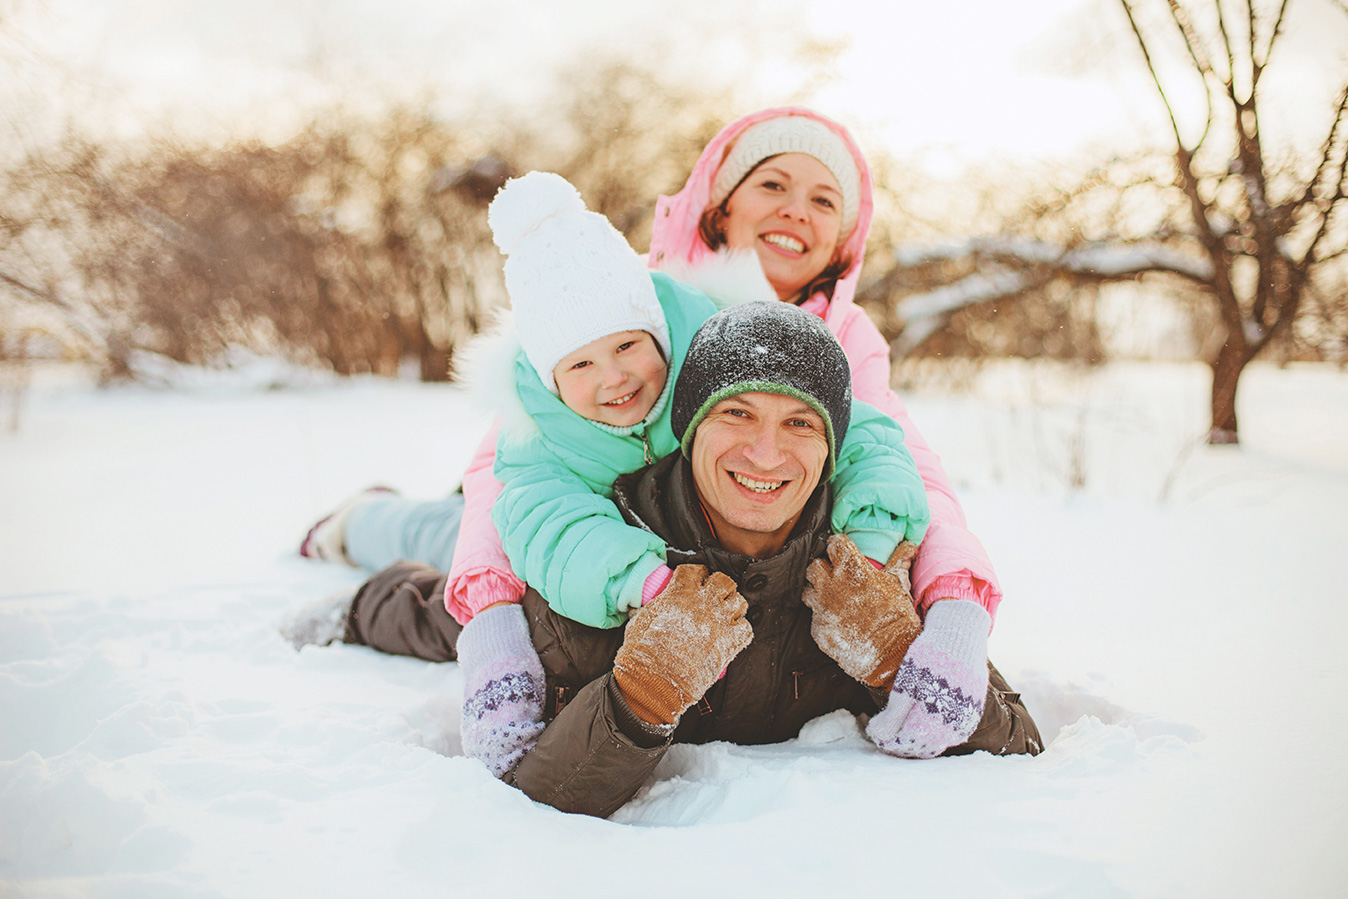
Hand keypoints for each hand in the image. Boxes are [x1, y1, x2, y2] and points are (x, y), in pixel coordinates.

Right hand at [613, 565, 752, 724]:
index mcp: (680, 592)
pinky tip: (732, 636)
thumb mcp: (639, 621)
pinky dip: (741, 631)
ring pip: (740, 601)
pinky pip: (747, 628)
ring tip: (724, 616)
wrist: (656, 679)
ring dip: (733, 607)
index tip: (697, 581)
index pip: (696, 569)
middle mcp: (704, 602)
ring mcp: (719, 621)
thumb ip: (649, 610)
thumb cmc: (643, 651)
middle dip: (721, 586)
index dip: (697, 574)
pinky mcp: (730, 642)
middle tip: (714, 597)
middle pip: (724, 580)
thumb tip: (640, 611)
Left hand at [802, 536, 921, 687]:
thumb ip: (900, 560)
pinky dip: (824, 616)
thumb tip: (908, 545)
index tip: (843, 550)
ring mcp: (822, 607)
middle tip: (836, 575)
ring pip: (808, 590)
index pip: (835, 544)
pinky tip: (837, 620)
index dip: (839, 546)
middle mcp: (831, 584)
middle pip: (815, 565)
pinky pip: (814, 616)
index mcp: (851, 568)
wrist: (890, 655)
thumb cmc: (897, 618)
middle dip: (824, 567)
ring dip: (818, 591)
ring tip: (833, 598)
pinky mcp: (818, 628)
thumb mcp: (899, 584)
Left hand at [866, 599, 990, 758]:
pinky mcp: (972, 714)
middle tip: (882, 731)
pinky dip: (934, 733)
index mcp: (935, 718)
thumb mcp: (905, 684)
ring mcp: (966, 721)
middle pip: (922, 747)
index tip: (873, 730)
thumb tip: (879, 736)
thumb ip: (893, 715)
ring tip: (898, 727)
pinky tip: (920, 722)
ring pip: (938, 743)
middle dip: (900, 743)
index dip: (887, 740)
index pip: (906, 743)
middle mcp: (954, 725)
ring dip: (917, 740)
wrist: (960, 636)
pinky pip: (952, 734)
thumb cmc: (929, 657)